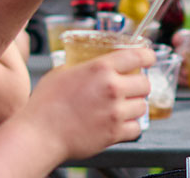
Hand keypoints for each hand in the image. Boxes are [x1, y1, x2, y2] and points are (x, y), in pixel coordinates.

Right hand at [15, 47, 153, 161]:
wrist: (39, 134)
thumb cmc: (44, 104)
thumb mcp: (61, 73)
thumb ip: (82, 67)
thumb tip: (89, 65)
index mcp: (100, 68)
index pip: (137, 55)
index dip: (147, 56)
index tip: (149, 58)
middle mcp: (112, 88)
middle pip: (145, 83)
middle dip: (139, 85)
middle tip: (130, 89)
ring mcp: (115, 112)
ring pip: (143, 106)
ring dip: (135, 107)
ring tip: (121, 108)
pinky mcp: (114, 133)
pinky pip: (137, 129)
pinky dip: (131, 127)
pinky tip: (119, 124)